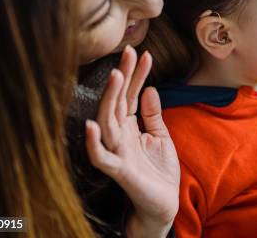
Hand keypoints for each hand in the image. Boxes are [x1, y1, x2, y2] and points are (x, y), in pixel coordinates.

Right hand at [85, 46, 179, 236]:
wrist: (164, 203)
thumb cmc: (159, 171)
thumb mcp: (160, 136)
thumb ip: (152, 114)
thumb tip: (149, 88)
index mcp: (129, 126)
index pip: (131, 95)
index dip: (136, 75)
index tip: (143, 53)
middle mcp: (119, 136)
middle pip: (117, 101)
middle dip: (123, 77)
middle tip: (128, 53)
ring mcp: (117, 152)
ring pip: (107, 122)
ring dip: (109, 99)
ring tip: (115, 75)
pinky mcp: (119, 170)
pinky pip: (101, 157)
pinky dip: (94, 143)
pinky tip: (91, 125)